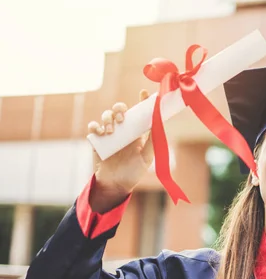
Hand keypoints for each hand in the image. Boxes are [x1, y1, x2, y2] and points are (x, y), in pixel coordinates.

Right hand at [87, 90, 151, 211]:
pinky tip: (100, 133)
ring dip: (108, 119)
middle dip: (120, 109)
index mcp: (137, 132)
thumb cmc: (134, 171)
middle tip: (122, 119)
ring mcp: (109, 134)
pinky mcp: (97, 140)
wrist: (116, 185)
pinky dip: (96, 126)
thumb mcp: (146, 157)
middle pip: (120, 110)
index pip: (140, 113)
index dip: (142, 102)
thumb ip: (152, 141)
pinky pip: (93, 127)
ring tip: (110, 131)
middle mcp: (123, 131)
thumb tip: (159, 123)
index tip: (144, 93)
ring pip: (106, 115)